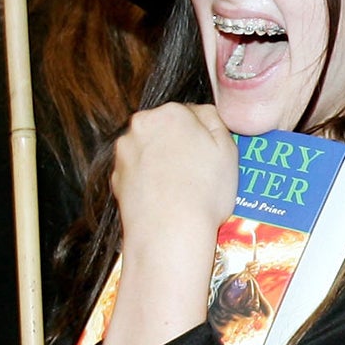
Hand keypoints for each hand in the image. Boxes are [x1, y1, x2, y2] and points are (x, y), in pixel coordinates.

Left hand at [111, 102, 237, 255]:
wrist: (168, 232)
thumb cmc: (203, 193)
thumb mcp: (228, 150)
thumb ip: (215, 120)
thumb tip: (203, 113)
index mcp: (171, 114)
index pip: (191, 113)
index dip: (203, 135)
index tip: (211, 154)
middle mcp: (142, 125)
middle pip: (166, 129)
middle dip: (179, 144)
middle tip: (198, 172)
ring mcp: (125, 151)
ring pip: (150, 149)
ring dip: (162, 161)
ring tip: (181, 188)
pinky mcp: (116, 175)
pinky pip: (138, 171)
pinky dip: (149, 179)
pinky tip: (165, 197)